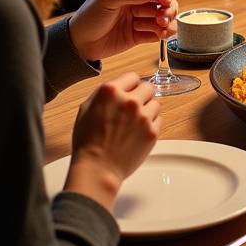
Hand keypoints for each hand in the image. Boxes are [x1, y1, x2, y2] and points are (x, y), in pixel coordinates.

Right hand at [65, 71, 160, 207]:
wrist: (96, 169)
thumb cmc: (88, 142)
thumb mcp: (86, 109)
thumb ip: (104, 93)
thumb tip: (120, 86)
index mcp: (110, 91)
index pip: (133, 76)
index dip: (130, 86)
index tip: (129, 93)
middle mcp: (129, 101)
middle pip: (148, 87)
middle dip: (141, 96)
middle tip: (133, 109)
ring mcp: (143, 116)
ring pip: (155, 103)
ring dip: (147, 111)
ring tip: (133, 124)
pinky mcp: (152, 131)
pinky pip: (159, 119)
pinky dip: (151, 125)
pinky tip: (137, 133)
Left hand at [68, 0, 178, 61]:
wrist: (78, 45)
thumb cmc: (87, 18)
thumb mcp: (107, 0)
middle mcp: (133, 0)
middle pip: (159, 0)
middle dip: (166, 7)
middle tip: (165, 14)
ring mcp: (136, 17)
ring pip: (160, 16)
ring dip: (165, 20)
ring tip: (162, 25)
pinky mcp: (138, 34)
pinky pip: (155, 31)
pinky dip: (163, 32)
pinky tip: (163, 33)